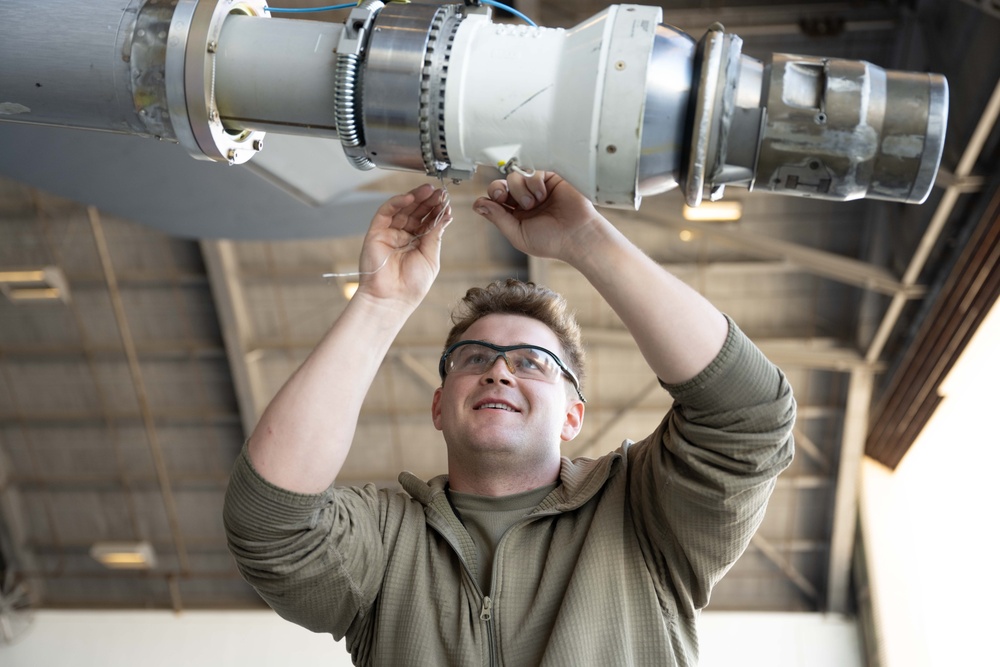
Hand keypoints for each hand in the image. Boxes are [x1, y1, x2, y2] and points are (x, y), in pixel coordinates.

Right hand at [356, 183, 451, 306]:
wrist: (391, 299)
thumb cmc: (411, 285)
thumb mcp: (431, 257)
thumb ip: (435, 235)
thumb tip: (445, 215)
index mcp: (417, 242)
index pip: (427, 220)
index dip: (437, 210)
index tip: (447, 201)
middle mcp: (403, 236)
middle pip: (416, 211)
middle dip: (428, 200)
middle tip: (440, 192)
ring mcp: (390, 232)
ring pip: (403, 208)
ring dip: (416, 197)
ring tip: (429, 189)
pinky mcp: (377, 232)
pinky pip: (386, 212)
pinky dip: (398, 202)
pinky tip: (411, 197)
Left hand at [472, 171, 605, 264]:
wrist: (578, 235)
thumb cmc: (551, 240)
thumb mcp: (517, 234)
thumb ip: (498, 218)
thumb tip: (477, 204)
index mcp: (515, 215)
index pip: (494, 200)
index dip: (491, 198)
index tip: (495, 202)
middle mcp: (524, 200)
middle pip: (500, 184)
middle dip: (498, 189)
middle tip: (504, 197)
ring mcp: (536, 188)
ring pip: (514, 176)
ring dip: (520, 190)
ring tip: (534, 203)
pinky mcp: (550, 177)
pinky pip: (532, 170)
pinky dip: (534, 182)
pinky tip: (543, 194)